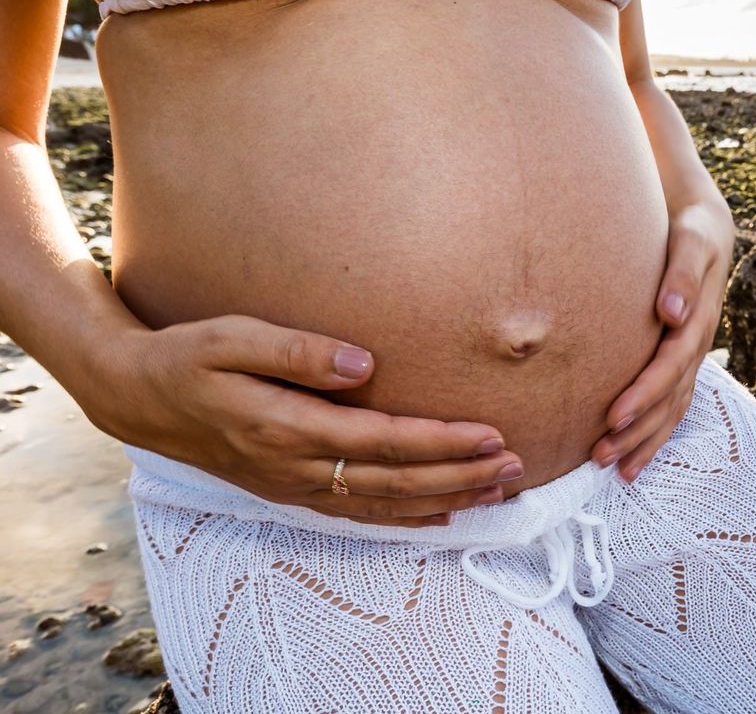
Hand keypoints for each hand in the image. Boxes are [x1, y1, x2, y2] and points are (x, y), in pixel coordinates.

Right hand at [85, 314, 522, 526]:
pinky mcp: (291, 490)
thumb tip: (366, 363)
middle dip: (461, 475)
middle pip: (395, 481)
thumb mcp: (232, 338)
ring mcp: (294, 485)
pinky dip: (405, 518)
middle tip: (516, 466)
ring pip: (384, 504)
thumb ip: (298, 351)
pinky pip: (359, 514)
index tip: (492, 434)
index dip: (442, 442)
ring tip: (497, 491)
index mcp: (287, 427)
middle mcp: (296, 467)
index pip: (384, 441)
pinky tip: (441, 515)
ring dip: (445, 499)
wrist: (138, 398)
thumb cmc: (188, 358)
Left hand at [591, 194, 735, 481]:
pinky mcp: (678, 362)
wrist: (704, 228)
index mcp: (698, 321)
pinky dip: (651, 434)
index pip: (670, 365)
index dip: (644, 392)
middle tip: (601, 454)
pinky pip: (670, 407)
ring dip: (644, 441)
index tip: (613, 416)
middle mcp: (696, 346)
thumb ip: (682, 274)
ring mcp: (690, 358)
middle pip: (669, 399)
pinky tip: (630, 458)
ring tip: (612, 469)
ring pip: (671, 410)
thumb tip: (670, 312)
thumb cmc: (689, 231)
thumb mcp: (690, 241)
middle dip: (637, 430)